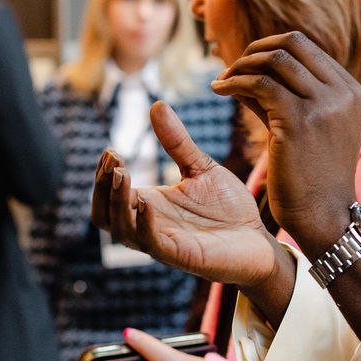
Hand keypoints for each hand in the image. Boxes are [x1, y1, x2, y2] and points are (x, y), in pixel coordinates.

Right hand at [93, 102, 282, 285]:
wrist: (259, 239)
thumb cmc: (229, 207)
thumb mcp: (201, 167)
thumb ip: (177, 142)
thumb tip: (157, 105)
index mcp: (149, 204)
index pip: (108, 194)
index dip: (103, 174)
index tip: (111, 149)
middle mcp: (148, 224)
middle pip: (103, 215)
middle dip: (101, 188)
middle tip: (114, 160)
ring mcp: (162, 242)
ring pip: (121, 231)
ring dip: (117, 203)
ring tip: (122, 175)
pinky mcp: (181, 256)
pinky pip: (151, 243)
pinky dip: (144, 224)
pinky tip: (147, 203)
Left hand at [212, 33, 360, 255]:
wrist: (324, 217)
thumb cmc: (311, 178)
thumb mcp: (305, 128)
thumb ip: (282, 96)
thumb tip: (244, 70)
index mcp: (349, 90)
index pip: (305, 47)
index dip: (270, 49)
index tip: (246, 65)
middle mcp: (341, 91)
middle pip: (292, 43)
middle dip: (254, 50)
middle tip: (231, 68)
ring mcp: (323, 104)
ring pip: (274, 59)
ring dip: (240, 65)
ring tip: (221, 82)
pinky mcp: (299, 119)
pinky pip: (259, 83)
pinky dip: (234, 82)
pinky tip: (218, 91)